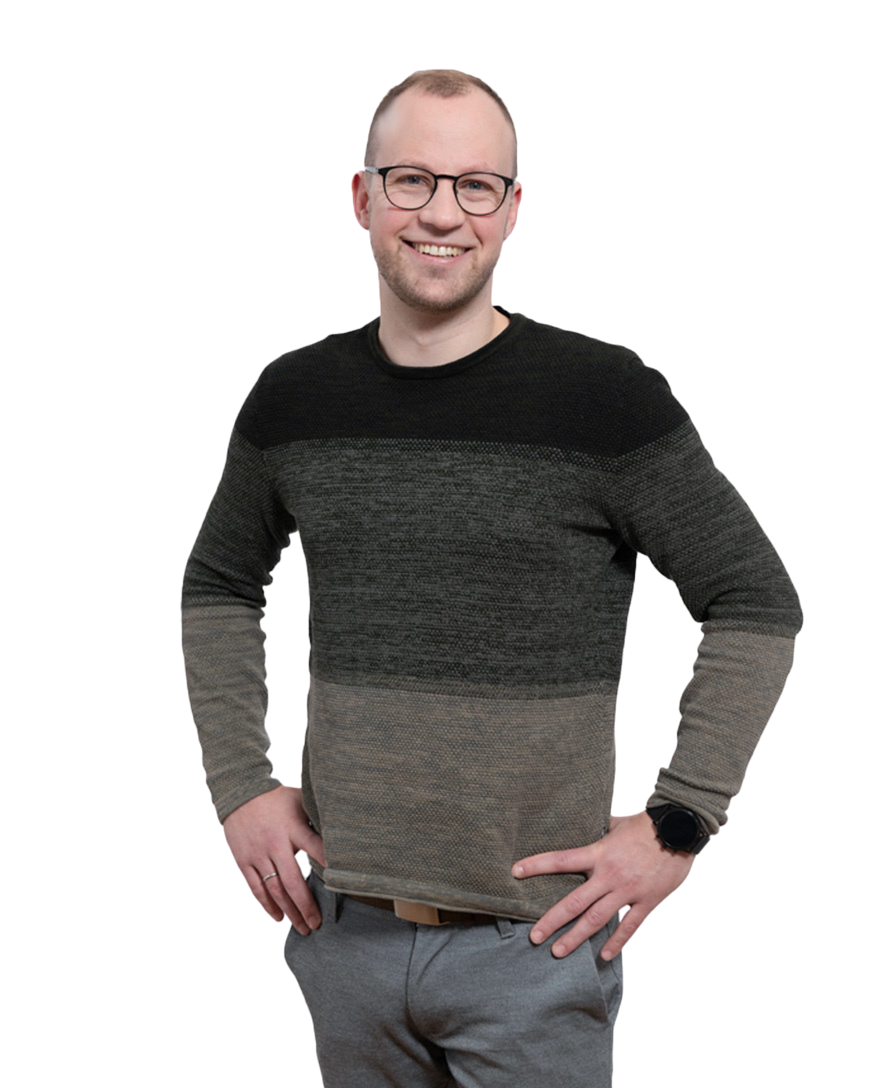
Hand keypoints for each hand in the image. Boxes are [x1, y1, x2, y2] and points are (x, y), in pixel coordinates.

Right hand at [222, 784, 327, 934]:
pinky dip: (267, 905)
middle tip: (317, 923)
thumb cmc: (276, 798)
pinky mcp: (244, 861)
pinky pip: (256, 888)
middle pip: (293, 881)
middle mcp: (276, 844)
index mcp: (294, 827)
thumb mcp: (300, 800)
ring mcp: (258, 855)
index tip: (341, 883)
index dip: (329, 865)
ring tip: (302, 928)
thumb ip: (316, 817)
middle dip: (306, 906)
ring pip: (275, 890)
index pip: (315, 848)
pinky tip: (278, 917)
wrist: (239, 794)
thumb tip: (341, 830)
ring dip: (289, 912)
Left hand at [511, 810, 695, 959]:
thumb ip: (600, 829)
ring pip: (596, 920)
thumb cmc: (646, 823)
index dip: (536, 865)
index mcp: (599, 853)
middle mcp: (609, 875)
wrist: (679, 830)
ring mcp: (628, 891)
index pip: (561, 860)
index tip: (515, 872)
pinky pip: (629, 927)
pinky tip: (603, 955)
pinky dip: (616, 942)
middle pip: (574, 902)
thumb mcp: (617, 822)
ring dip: (576, 938)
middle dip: (552, 921)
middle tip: (534, 937)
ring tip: (558, 952)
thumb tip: (587, 824)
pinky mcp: (647, 902)